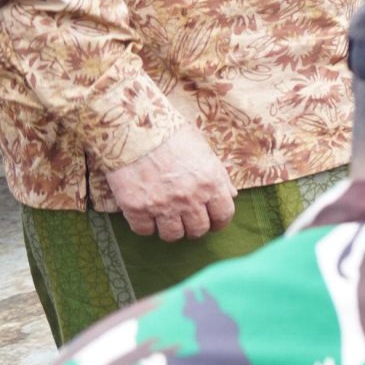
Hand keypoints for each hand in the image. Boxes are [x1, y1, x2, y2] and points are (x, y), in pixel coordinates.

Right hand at [104, 119, 235, 241]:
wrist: (133, 128)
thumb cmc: (171, 134)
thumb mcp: (203, 150)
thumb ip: (218, 175)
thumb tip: (231, 194)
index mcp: (211, 182)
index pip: (224, 215)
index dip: (219, 221)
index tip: (214, 222)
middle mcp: (190, 198)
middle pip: (198, 230)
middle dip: (194, 227)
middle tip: (187, 221)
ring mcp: (163, 205)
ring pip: (172, 235)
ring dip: (171, 229)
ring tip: (166, 219)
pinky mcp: (137, 208)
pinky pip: (144, 230)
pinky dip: (145, 226)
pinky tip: (145, 215)